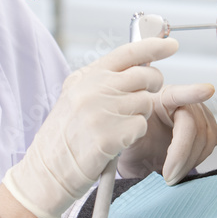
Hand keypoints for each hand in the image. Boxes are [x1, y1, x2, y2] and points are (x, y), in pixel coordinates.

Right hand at [2, 38, 178, 217]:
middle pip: (145, 76)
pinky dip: (133, 137)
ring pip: (145, 103)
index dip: (154, 46)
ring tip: (116, 128)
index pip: (127, 53)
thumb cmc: (64, 138)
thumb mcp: (76, 98)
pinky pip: (141, 127)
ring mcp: (100, 111)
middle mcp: (92, 89)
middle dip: (153, 87)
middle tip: (144, 99)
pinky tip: (115, 142)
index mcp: (85, 77)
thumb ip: (103, 82)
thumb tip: (140, 67)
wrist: (44, 172)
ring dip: (138, 117)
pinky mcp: (108, 136)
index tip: (171, 45)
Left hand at [117, 83, 216, 184]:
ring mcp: (198, 113)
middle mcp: (183, 102)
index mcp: (161, 98)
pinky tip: (183, 167)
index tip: (206, 91)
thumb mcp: (126, 138)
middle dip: (181, 155)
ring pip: (205, 137)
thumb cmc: (133, 144)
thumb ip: (130, 131)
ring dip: (189, 161)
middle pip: (193, 126)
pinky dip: (197, 159)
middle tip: (168, 176)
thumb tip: (134, 130)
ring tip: (172, 175)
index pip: (178, 94)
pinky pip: (210, 144)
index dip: (193, 93)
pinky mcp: (207, 127)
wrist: (140, 156)